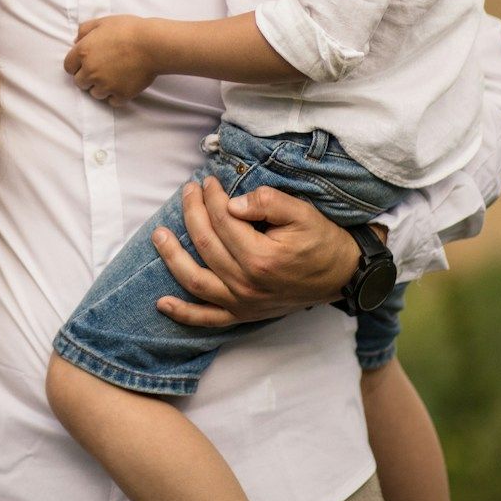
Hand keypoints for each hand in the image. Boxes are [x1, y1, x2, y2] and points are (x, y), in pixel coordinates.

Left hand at [62, 16, 160, 106]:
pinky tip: (122, 86)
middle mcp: (91, 71)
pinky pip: (112, 101)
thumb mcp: (103, 22)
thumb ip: (85, 30)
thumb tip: (76, 40)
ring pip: (95, 93)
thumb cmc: (129, 29)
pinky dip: (116, 96)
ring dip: (101, 87)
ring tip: (113, 77)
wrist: (153, 44)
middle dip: (87, 77)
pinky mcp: (121, 94)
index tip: (86, 63)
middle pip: (79, 83)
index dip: (76, 65)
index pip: (68, 67)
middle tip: (101, 70)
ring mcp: (105, 85)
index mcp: (83, 52)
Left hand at [149, 177, 362, 326]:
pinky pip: (207, 318)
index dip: (210, 197)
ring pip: (195, 279)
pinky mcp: (243, 315)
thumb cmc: (321, 241)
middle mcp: (247, 284)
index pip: (222, 220)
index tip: (207, 181)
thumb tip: (231, 203)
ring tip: (158, 235)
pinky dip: (183, 313)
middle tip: (188, 191)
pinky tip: (162, 303)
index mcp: (260, 257)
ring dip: (172, 257)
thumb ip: (267, 202)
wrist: (341, 275)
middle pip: (205, 244)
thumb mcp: (302, 213)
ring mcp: (242, 302)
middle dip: (191, 213)